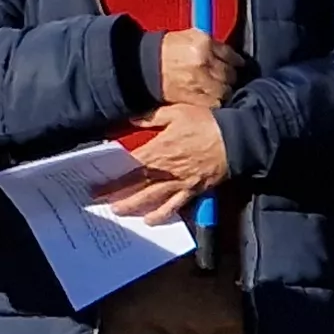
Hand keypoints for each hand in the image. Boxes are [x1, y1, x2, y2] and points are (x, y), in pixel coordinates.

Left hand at [97, 106, 229, 224]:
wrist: (236, 139)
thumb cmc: (206, 123)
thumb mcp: (176, 112)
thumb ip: (151, 118)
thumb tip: (132, 120)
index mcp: (159, 150)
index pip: (129, 167)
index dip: (113, 178)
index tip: (97, 184)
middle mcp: (166, 170)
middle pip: (137, 186)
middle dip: (117, 195)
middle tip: (99, 202)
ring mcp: (180, 183)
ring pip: (152, 199)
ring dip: (134, 207)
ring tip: (119, 212)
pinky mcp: (193, 190)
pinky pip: (175, 206)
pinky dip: (162, 215)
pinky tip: (150, 221)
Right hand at [156, 27, 240, 107]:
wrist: (144, 65)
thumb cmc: (168, 50)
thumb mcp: (190, 37)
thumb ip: (213, 44)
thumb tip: (232, 55)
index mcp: (204, 44)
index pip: (231, 56)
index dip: (237, 62)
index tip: (238, 65)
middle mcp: (203, 62)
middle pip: (230, 74)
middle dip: (232, 78)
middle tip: (230, 78)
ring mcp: (197, 81)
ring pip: (224, 91)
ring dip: (225, 91)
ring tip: (222, 89)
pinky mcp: (191, 97)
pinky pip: (213, 103)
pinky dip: (216, 102)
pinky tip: (213, 98)